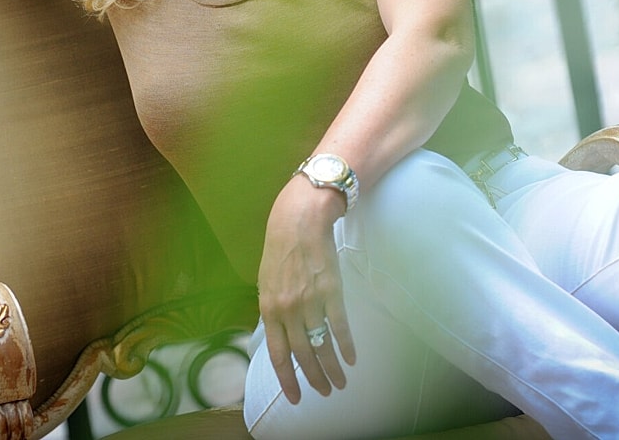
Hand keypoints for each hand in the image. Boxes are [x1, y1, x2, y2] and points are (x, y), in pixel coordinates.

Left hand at [256, 177, 356, 403]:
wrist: (299, 220)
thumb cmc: (281, 248)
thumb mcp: (266, 282)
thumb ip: (273, 310)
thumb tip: (280, 334)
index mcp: (269, 308)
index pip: (278, 354)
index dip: (287, 379)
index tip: (296, 397)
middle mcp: (288, 310)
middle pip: (303, 355)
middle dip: (314, 379)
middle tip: (325, 392)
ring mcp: (310, 302)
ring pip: (323, 346)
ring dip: (333, 369)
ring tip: (340, 383)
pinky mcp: (332, 292)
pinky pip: (340, 327)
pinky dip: (347, 346)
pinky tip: (352, 359)